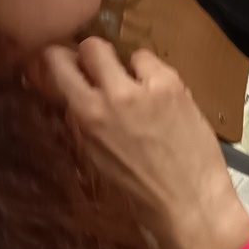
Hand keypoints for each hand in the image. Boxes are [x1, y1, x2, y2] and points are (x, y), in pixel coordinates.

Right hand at [41, 38, 248, 248]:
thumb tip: (77, 95)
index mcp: (88, 116)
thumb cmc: (140, 192)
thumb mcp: (97, 158)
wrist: (190, 202)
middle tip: (103, 72)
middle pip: (92, 47)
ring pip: (128, 53)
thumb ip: (85, 122)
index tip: (65, 61)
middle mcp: (113, 95)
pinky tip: (163, 99)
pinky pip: (157, 65)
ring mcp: (146, 87)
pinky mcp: (175, 86)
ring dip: (130, 69)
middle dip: (94, 56)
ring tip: (141, 94)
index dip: (59, 57)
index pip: (58, 64)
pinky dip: (156, 78)